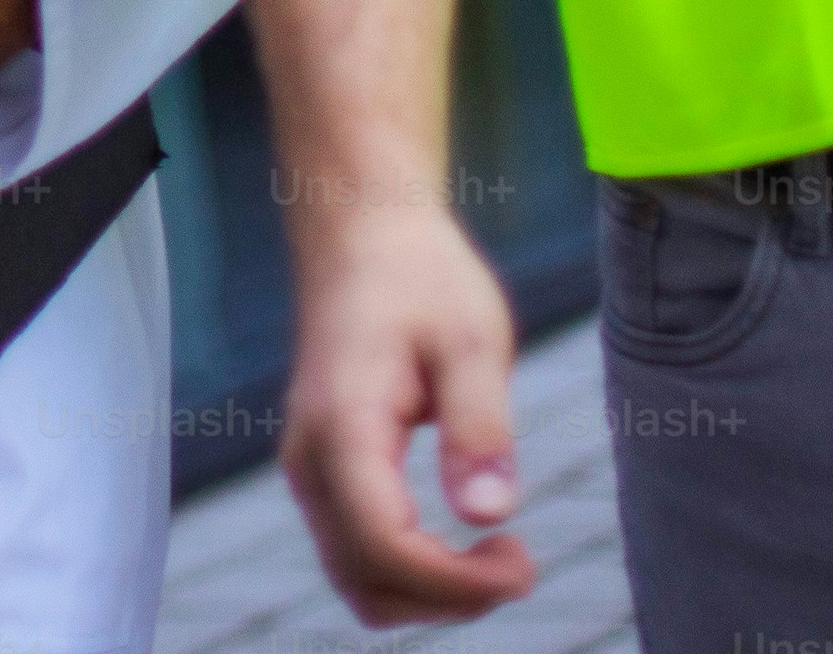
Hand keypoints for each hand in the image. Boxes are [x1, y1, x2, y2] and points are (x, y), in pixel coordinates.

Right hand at [278, 200, 535, 625]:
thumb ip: (479, 426)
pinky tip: (461, 542)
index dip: (456, 580)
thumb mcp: (472, 337)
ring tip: (496, 556)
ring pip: (357, 581)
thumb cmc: (421, 276)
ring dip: (430, 595)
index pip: (385, 543)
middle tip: (519, 562)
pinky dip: (411, 574)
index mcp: (343, 422)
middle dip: (449, 599)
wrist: (360, 233)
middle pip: (367, 582)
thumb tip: (489, 514)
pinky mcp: (323, 473)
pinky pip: (356, 555)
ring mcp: (310, 470)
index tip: (523, 561)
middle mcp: (311, 458)